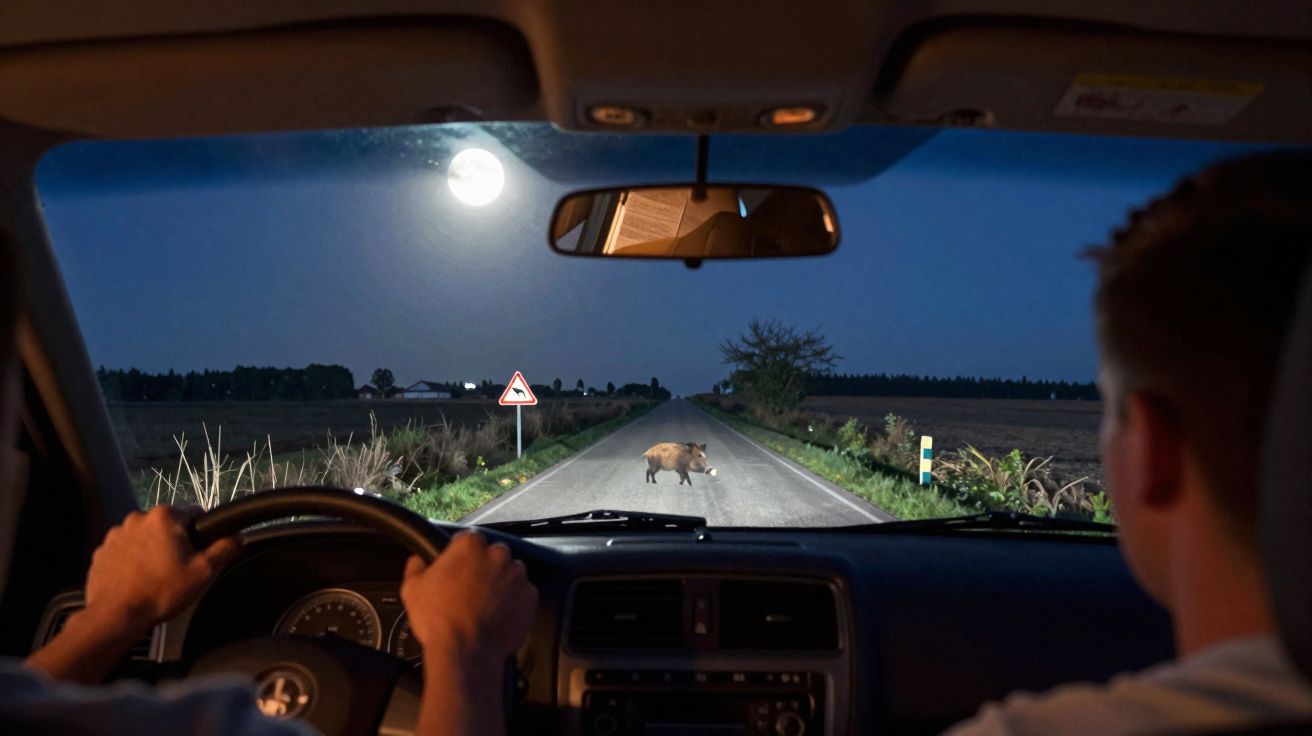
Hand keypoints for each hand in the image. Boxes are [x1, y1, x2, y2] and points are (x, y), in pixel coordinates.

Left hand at [83, 505, 241, 634]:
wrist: (115, 616)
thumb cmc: (162, 591)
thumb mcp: (204, 572)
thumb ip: (225, 549)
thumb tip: (238, 537)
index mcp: (164, 516)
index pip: (194, 513)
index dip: (201, 533)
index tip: (199, 554)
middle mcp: (137, 518)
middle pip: (166, 525)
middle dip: (174, 541)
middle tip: (178, 568)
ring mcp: (115, 534)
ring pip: (144, 537)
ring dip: (151, 549)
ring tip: (155, 576)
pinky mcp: (100, 552)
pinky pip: (124, 550)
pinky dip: (131, 560)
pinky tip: (136, 580)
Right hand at [400, 531, 537, 665]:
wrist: (466, 652)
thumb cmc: (438, 620)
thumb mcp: (412, 589)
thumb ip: (415, 567)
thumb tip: (417, 560)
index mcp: (469, 545)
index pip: (467, 539)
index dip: (460, 556)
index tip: (457, 570)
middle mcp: (498, 554)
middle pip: (493, 554)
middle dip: (484, 567)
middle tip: (471, 589)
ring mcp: (517, 575)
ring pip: (510, 572)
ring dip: (501, 582)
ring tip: (486, 604)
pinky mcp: (530, 596)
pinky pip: (523, 593)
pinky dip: (514, 601)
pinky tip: (499, 614)